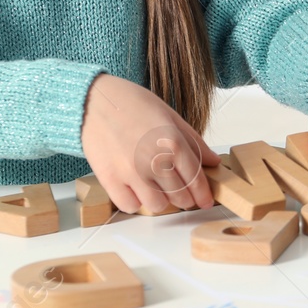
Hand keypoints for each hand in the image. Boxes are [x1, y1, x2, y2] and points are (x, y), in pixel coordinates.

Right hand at [79, 74, 219, 214]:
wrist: (93, 101)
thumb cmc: (132, 104)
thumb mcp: (170, 115)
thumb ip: (193, 141)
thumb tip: (214, 161)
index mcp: (173, 142)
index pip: (196, 179)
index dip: (203, 194)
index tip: (205, 201)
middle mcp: (154, 160)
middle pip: (180, 196)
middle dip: (184, 197)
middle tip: (180, 192)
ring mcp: (131, 172)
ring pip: (157, 206)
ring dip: (160, 200)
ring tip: (155, 187)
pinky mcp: (110, 180)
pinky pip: (130, 206)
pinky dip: (135, 201)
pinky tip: (135, 189)